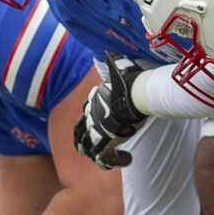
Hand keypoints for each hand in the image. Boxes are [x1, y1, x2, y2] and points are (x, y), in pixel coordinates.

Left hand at [73, 54, 146, 168]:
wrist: (133, 92)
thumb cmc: (130, 79)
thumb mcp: (119, 66)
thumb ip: (115, 61)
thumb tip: (110, 53)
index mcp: (93, 99)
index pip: (86, 113)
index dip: (90, 123)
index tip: (104, 128)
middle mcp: (90, 116)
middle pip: (79, 133)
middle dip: (85, 143)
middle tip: (97, 150)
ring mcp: (95, 130)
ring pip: (88, 149)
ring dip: (99, 154)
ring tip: (114, 157)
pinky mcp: (103, 142)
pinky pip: (102, 159)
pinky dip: (115, 161)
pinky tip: (128, 158)